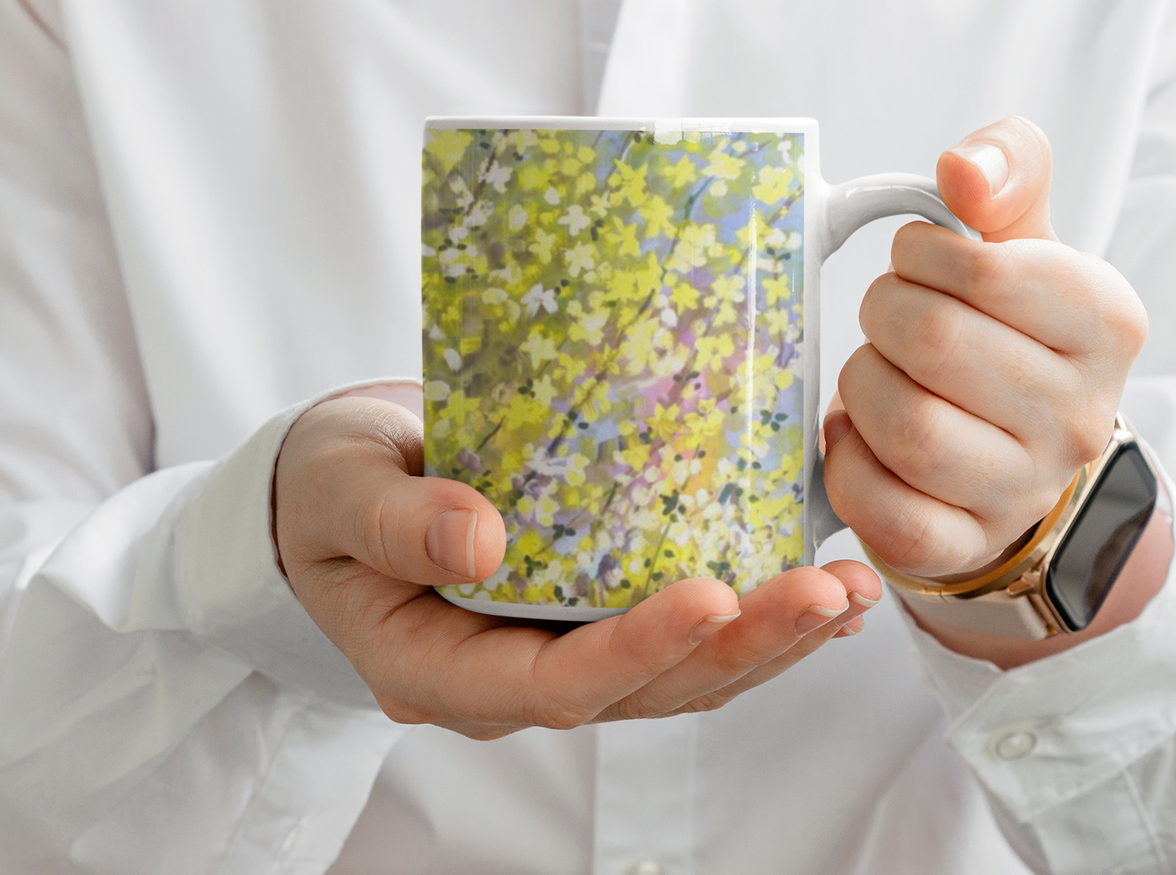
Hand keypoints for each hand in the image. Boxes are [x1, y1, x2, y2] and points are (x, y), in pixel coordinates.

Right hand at [274, 394, 880, 738]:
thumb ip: (396, 522)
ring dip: (774, 640)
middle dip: (744, 647)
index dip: (638, 651)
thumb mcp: (336, 490)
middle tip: (826, 590)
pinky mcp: (593, 614)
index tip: (711, 594)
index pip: (556, 686)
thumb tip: (482, 542)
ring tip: (852, 589)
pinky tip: (824, 592)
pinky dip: (757, 617)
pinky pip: (685, 636)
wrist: (338, 485)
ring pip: (682, 676)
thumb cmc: (324, 487)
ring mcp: (559, 652)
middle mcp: (514, 679)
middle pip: (646, 691)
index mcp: (440, 671)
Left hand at [824, 116, 1147, 577]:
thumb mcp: (1022, 241)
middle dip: (884, 314)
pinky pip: (881, 507)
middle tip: (888, 316)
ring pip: (906, 427)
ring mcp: (1023, 491)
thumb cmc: (1006, 333)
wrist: (1013, 456)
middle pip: (934, 342)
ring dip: (863, 385)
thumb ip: (1007, 172)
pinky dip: (848, 461)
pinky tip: (859, 435)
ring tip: (878, 373)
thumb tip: (960, 168)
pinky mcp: (961, 547)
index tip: (918, 262)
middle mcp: (1080, 415)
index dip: (923, 256)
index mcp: (1106, 323)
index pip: (988, 270)